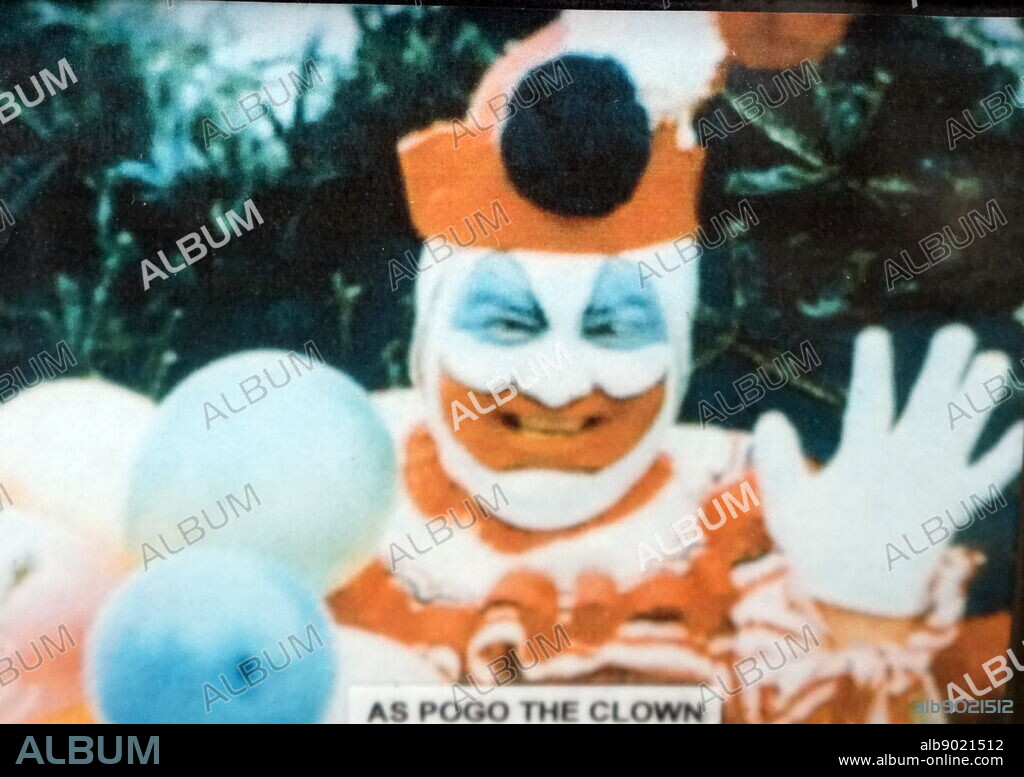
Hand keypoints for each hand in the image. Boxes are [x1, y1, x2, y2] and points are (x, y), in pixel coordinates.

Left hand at [753, 325, 1022, 616]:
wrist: (849, 594)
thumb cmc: (814, 547)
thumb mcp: (788, 505)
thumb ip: (778, 464)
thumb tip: (769, 418)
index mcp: (862, 450)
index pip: (871, 401)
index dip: (873, 370)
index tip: (874, 335)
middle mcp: (901, 456)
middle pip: (926, 404)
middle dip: (940, 371)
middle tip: (956, 333)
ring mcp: (932, 479)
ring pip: (961, 430)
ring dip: (976, 400)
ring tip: (992, 361)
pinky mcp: (955, 507)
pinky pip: (988, 477)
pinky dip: (1008, 455)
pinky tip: (1023, 428)